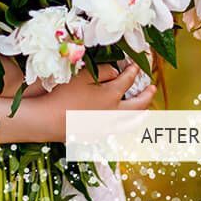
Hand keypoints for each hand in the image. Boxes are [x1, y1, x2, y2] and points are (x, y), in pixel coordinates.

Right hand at [41, 63, 155, 140]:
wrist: (48, 119)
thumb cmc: (62, 94)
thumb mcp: (81, 75)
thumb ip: (102, 71)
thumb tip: (116, 73)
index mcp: (110, 94)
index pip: (127, 80)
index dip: (133, 71)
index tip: (137, 65)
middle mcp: (113, 112)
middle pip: (138, 104)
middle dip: (146, 95)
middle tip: (152, 88)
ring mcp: (107, 125)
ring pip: (131, 122)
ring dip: (141, 115)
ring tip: (147, 112)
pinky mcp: (98, 134)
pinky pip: (119, 131)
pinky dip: (126, 126)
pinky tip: (124, 124)